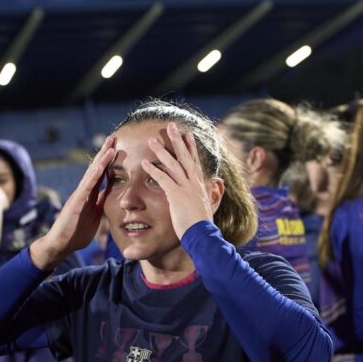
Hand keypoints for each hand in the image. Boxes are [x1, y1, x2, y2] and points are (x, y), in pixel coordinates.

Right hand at [30, 136, 116, 269]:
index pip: (101, 175)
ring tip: (110, 145)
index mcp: (90, 196)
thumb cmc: (75, 233)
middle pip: (96, 168)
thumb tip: (109, 196)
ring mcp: (79, 195)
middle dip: (105, 153)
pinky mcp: (76, 202)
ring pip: (92, 173)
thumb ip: (100, 204)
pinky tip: (100, 164)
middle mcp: (84, 192)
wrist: (60, 245)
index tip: (117, 148)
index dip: (109, 162)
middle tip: (114, 137)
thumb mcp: (94, 216)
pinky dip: (94, 174)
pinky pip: (86, 186)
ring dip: (101, 159)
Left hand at [142, 123, 220, 238]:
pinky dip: (153, 170)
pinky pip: (163, 179)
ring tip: (151, 140)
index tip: (188, 134)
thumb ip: (212, 194)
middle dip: (177, 140)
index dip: (191, 147)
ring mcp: (186, 188)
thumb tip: (218, 185)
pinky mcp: (176, 195)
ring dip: (161, 151)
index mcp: (200, 185)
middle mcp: (194, 183)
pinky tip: (144, 162)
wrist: (203, 235)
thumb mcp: (209, 206)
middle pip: (185, 157)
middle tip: (171, 125)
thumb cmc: (203, 225)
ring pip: (173, 164)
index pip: (195, 162)